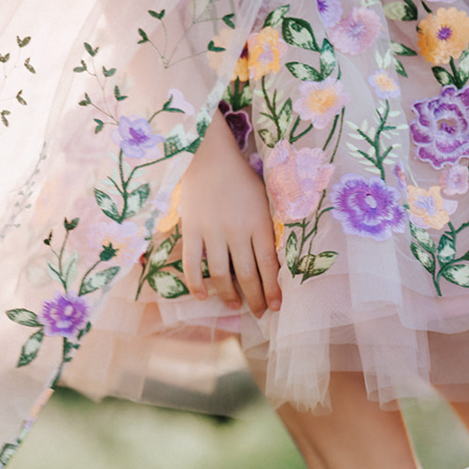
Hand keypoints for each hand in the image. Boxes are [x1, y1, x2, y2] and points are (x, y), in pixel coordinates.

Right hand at [178, 111, 281, 316]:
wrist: (208, 155)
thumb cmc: (241, 177)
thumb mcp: (265, 197)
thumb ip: (269, 225)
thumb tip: (276, 257)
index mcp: (259, 222)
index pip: (269, 264)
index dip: (273, 289)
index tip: (276, 306)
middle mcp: (237, 230)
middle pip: (247, 274)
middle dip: (255, 298)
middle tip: (259, 313)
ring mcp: (212, 231)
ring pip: (221, 273)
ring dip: (228, 294)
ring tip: (234, 305)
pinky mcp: (191, 229)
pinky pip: (192, 262)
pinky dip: (195, 282)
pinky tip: (201, 296)